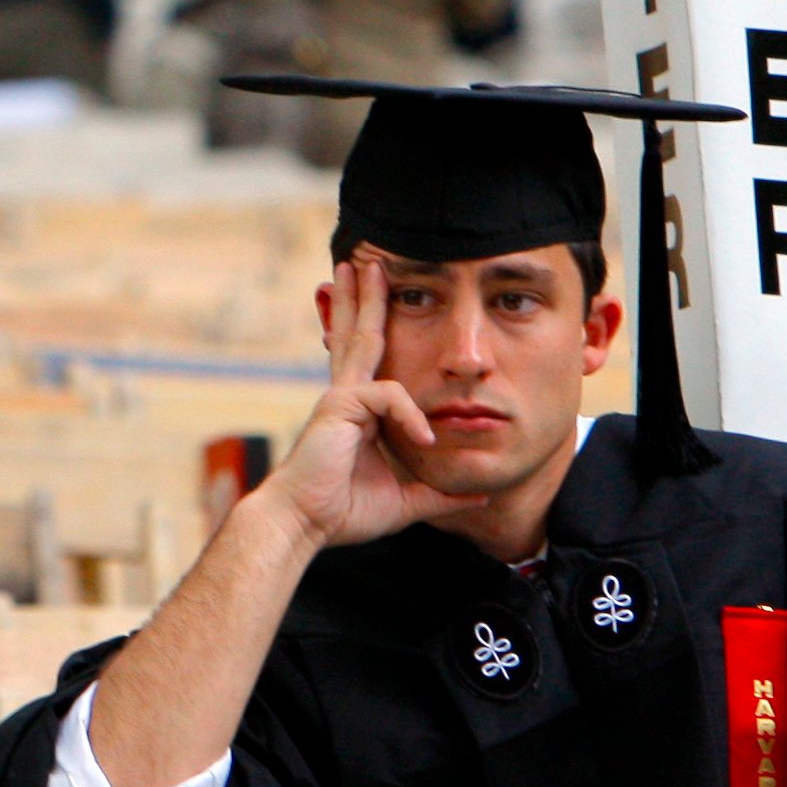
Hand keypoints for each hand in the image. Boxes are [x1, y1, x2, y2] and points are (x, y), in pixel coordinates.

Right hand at [260, 258, 484, 549]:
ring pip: (363, 338)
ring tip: (369, 266)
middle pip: (358, 335)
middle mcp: (346, 396)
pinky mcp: (342, 406)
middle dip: (363, 298)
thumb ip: (441, 494)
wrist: (305, 524)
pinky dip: (412, 417)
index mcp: (357, 412)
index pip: (366, 360)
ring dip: (367, 301)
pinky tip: (422, 440)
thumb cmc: (344, 512)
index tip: (370, 303)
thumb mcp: (406, 500)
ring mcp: (342, 397)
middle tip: (365, 262)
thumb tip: (481, 495)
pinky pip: (392, 396)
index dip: (368, 331)